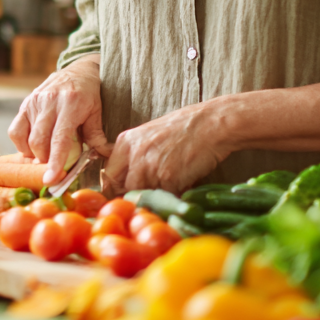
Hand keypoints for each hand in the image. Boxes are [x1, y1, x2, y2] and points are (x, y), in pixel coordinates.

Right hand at [9, 55, 108, 185]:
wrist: (78, 70)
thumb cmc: (90, 94)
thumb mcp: (97, 112)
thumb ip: (97, 136)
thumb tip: (105, 157)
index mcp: (71, 104)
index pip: (59, 139)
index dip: (54, 162)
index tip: (50, 180)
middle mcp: (50, 101)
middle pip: (39, 142)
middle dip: (44, 161)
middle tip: (54, 167)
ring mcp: (35, 101)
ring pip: (25, 138)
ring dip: (34, 154)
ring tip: (45, 155)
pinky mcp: (26, 103)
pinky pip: (15, 130)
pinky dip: (22, 144)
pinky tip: (33, 146)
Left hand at [101, 100, 229, 196]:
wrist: (210, 123)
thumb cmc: (184, 127)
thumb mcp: (150, 135)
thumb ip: (136, 154)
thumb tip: (127, 180)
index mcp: (126, 142)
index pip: (109, 175)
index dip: (117, 187)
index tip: (127, 192)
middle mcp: (134, 154)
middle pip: (125, 189)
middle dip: (137, 194)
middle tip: (152, 192)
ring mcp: (150, 167)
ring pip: (144, 195)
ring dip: (156, 196)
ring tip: (170, 183)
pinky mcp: (168, 178)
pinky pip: (165, 196)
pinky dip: (173, 194)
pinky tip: (183, 181)